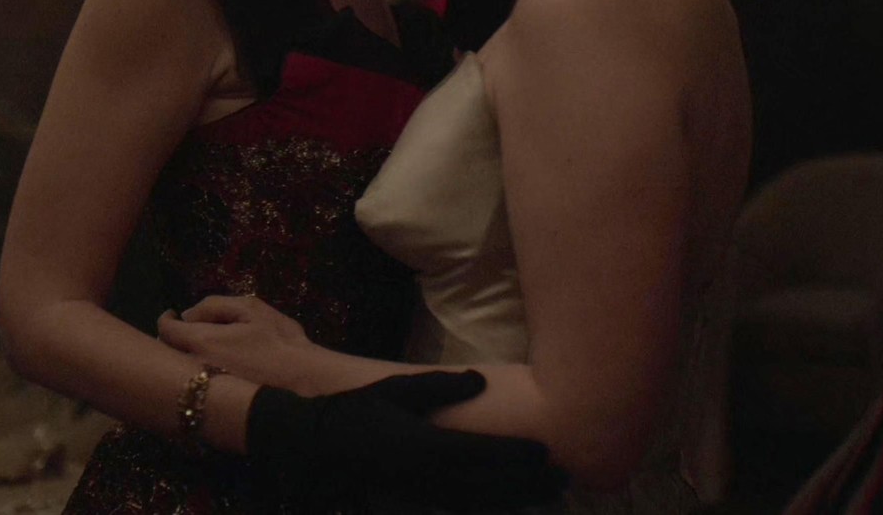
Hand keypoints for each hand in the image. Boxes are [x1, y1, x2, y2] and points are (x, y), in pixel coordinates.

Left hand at [158, 295, 317, 391]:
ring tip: (200, 351)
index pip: (165, 330)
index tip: (173, 314)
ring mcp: (200, 391)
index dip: (166, 318)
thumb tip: (187, 315)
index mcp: (200, 342)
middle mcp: (193, 369)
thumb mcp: (251, 309)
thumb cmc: (279, 341)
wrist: (303, 382)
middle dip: (172, 340)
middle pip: (166, 352)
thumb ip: (214, 306)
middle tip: (187, 332)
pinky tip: (210, 372)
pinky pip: (191, 387)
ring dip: (181, 358)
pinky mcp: (209, 406)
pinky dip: (192, 376)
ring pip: (177, 371)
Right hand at [247, 370, 567, 510]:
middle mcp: (431, 478)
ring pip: (480, 503)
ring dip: (515, 501)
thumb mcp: (398, 390)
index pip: (486, 456)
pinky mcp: (416, 501)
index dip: (519, 456)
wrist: (317, 446)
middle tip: (565, 479)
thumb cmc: (358, 411)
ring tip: (548, 496)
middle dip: (530, 485)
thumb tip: (481, 380)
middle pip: (492, 487)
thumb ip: (441, 388)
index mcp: (428, 447)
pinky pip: (459, 508)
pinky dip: (487, 508)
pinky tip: (505, 506)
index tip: (549, 453)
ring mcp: (424, 494)